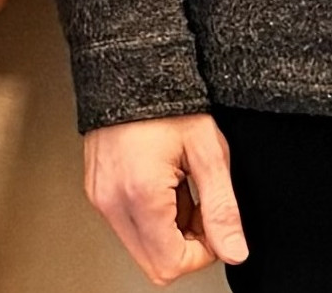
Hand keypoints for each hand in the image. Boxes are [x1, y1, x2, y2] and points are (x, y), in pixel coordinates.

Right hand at [82, 113, 248, 282]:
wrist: (133, 66)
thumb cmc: (169, 99)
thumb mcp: (209, 151)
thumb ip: (222, 208)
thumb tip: (234, 251)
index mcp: (141, 194)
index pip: (171, 264)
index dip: (203, 251)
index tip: (214, 221)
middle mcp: (112, 201)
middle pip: (153, 264)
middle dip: (185, 245)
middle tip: (199, 205)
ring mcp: (101, 197)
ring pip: (141, 247)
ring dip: (169, 229)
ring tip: (181, 186)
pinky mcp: (97, 191)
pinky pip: (127, 224)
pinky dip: (151, 216)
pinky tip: (164, 182)